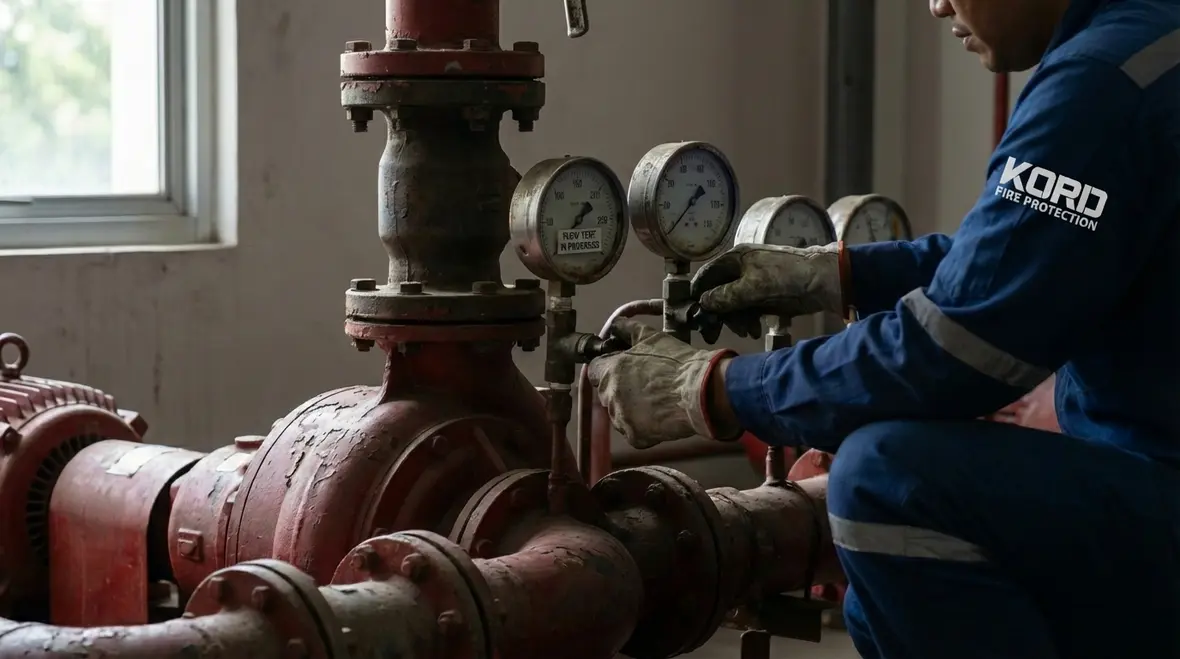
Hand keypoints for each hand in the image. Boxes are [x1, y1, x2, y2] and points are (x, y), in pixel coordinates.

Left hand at [586, 318, 739, 448]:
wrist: (700, 392)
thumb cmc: (677, 363)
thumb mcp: (653, 339)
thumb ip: (629, 330)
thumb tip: (617, 324)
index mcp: (611, 370)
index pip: (594, 370)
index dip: (607, 369)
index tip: (622, 370)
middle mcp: (611, 395)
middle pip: (606, 393)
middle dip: (620, 389)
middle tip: (644, 386)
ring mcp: (621, 418)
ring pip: (619, 414)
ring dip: (630, 409)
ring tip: (655, 402)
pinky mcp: (635, 437)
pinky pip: (633, 432)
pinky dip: (644, 428)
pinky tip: (660, 417)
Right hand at [690, 243, 843, 338]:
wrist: (822, 282)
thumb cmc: (784, 277)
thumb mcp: (751, 287)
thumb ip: (725, 296)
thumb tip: (702, 303)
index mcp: (734, 259)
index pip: (706, 276)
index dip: (697, 295)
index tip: (692, 315)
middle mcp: (740, 270)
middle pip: (717, 294)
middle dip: (717, 314)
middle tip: (712, 334)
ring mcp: (752, 284)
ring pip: (732, 306)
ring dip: (735, 321)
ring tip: (746, 331)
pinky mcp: (763, 298)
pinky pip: (747, 311)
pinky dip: (748, 322)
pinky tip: (754, 331)